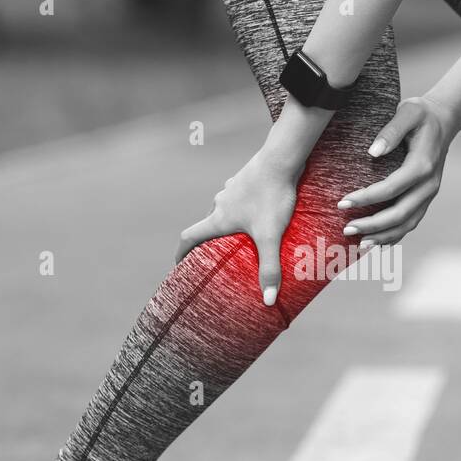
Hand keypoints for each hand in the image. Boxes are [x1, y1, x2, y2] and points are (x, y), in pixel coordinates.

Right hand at [175, 146, 299, 305]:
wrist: (281, 158)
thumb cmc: (272, 196)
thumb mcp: (271, 236)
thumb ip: (270, 267)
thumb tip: (269, 302)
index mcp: (218, 218)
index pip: (189, 237)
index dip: (181, 253)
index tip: (178, 265)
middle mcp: (220, 202)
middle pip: (207, 225)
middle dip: (208, 242)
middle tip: (214, 256)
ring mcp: (232, 189)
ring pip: (224, 210)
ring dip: (228, 224)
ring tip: (240, 238)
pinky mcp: (246, 179)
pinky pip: (240, 199)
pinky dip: (243, 210)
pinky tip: (259, 213)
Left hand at [338, 95, 458, 247]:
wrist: (444, 119)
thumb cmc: (421, 114)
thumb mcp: (408, 111)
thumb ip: (391, 131)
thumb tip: (372, 153)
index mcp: (422, 165)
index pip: (390, 189)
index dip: (365, 199)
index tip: (342, 202)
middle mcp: (429, 184)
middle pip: (400, 213)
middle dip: (372, 225)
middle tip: (346, 229)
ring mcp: (429, 194)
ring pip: (407, 223)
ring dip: (383, 236)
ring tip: (360, 243)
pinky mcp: (426, 198)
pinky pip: (411, 222)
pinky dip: (395, 235)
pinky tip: (377, 242)